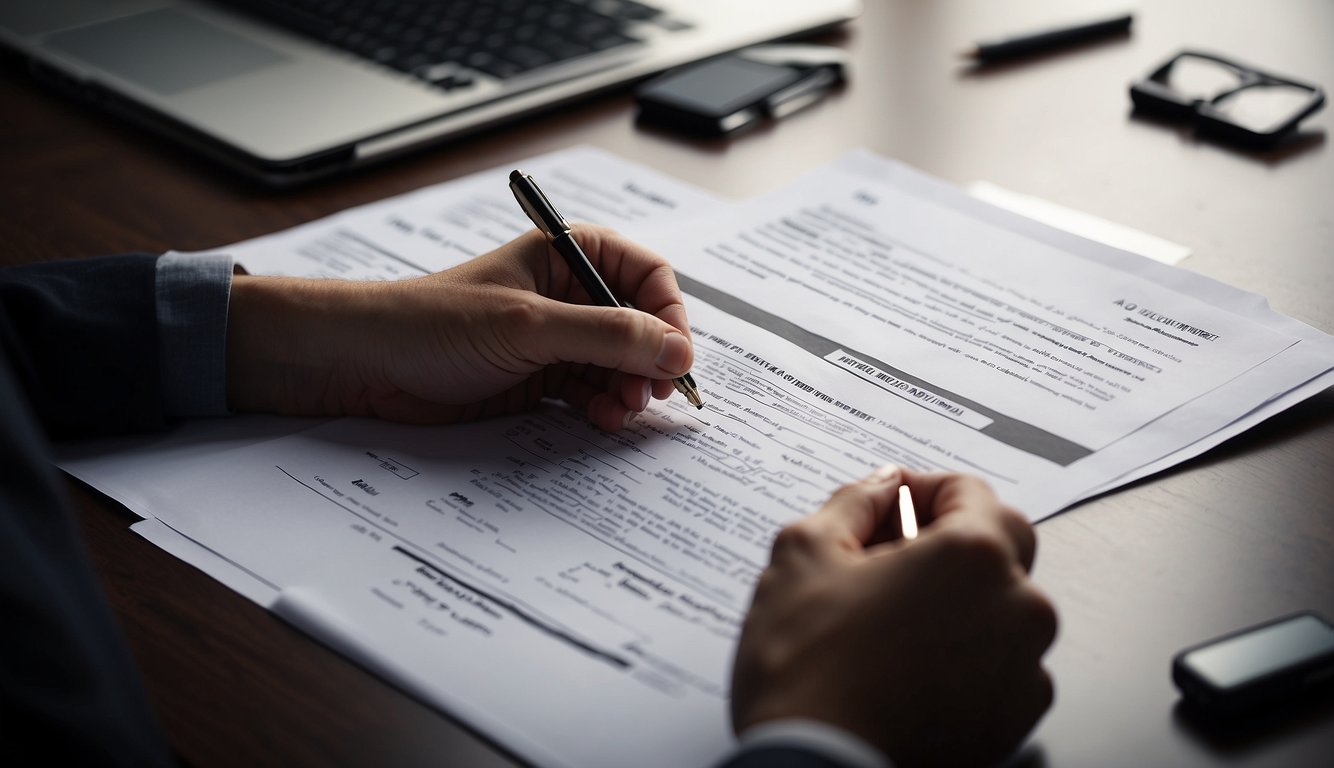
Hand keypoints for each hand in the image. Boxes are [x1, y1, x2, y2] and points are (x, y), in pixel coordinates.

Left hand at [225, 225, 693, 430]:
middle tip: (653, 394)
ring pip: (619, 365)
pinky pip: (591, 393)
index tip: (678, 356)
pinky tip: (602, 420)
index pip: (647, 275)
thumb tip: (675, 349)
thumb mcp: (529, 326)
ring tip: (622, 411)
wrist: (367, 363)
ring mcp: (556, 339)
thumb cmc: (434, 322)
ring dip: (629, 390)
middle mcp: (569, 294)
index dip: (670, 314)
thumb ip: (607, 335)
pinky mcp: (539, 378)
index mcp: (570, 255)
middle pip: (640, 324)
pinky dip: (604, 408)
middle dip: (651, 360)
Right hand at [730, 466, 1056, 767]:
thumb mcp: (803, 554)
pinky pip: (1000, 664)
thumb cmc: (806, 672)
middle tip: (882, 562)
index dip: (921, 489)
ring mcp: (1024, 669)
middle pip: (995, 547)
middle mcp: (1018, 607)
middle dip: (942, 542)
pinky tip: (905, 668)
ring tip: (885, 623)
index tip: (888, 507)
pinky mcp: (1015, 719)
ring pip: (997, 607)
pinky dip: (962, 655)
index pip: (970, 490)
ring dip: (953, 601)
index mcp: (974, 555)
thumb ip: (853, 502)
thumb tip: (880, 486)